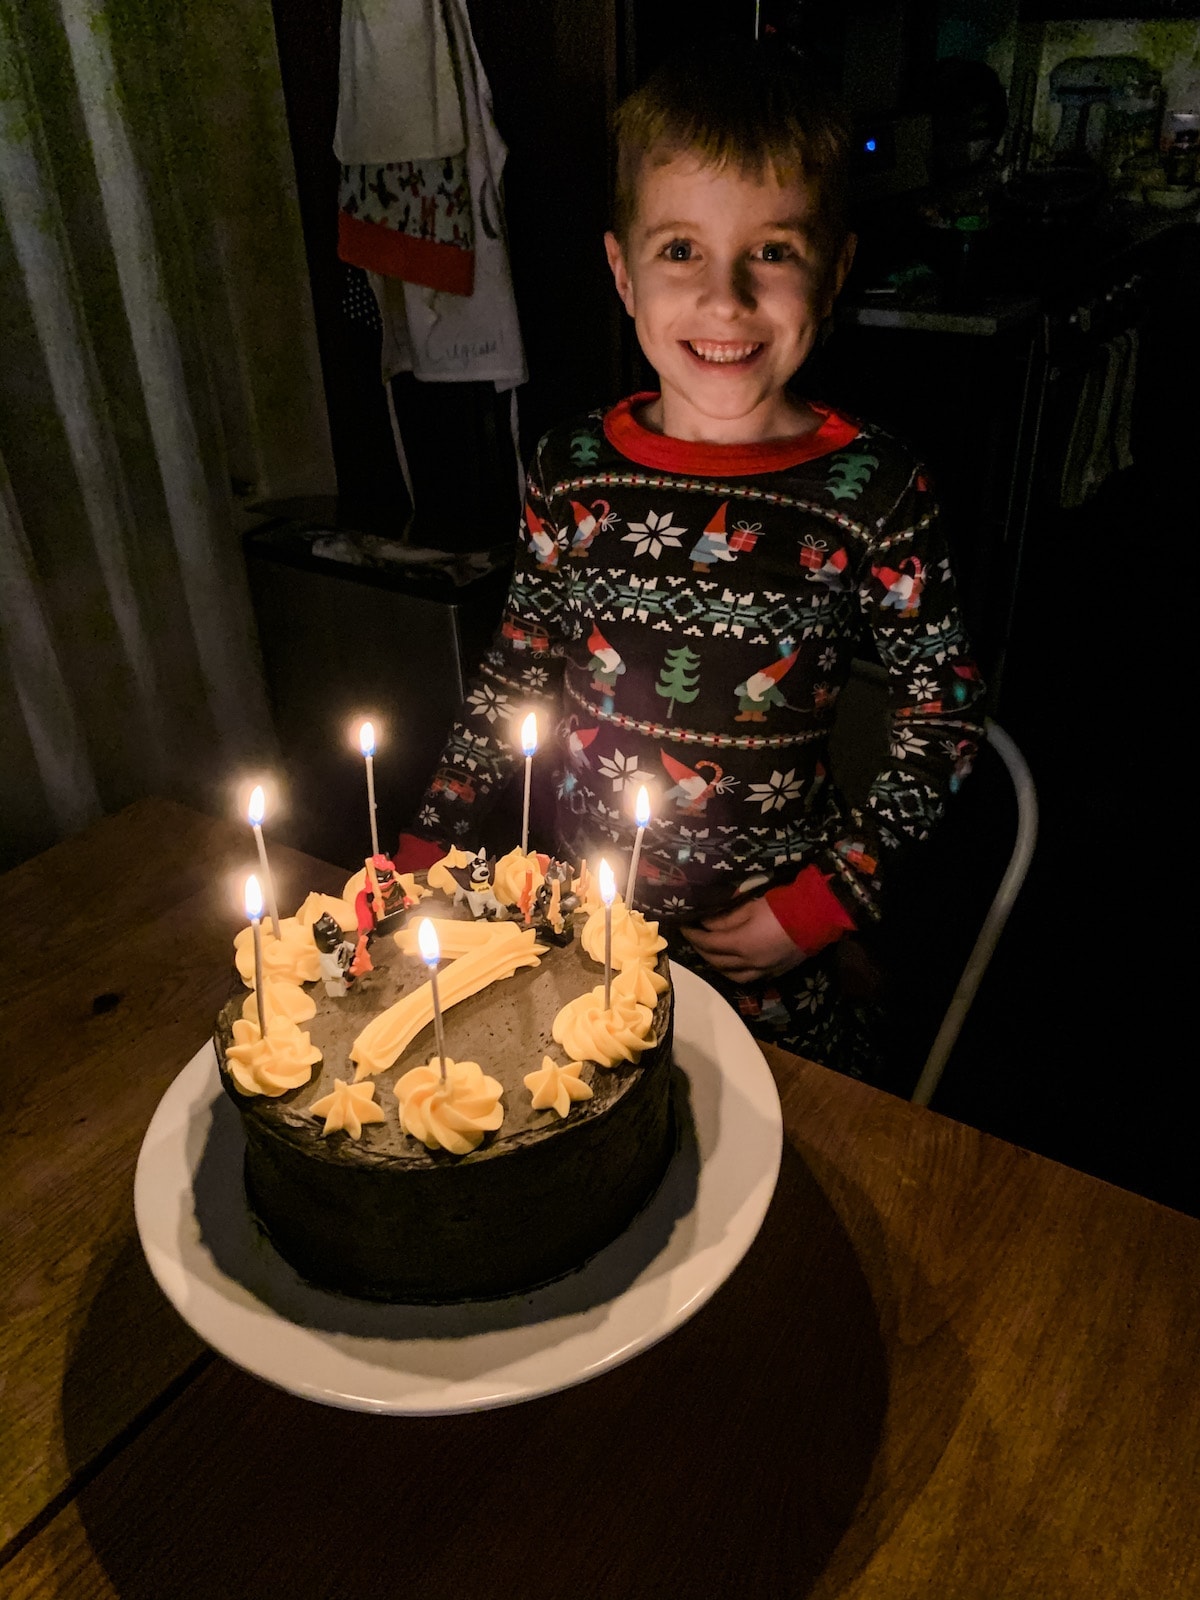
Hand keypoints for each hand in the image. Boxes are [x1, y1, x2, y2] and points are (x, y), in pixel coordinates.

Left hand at [680, 897, 803, 984]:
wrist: (816, 917)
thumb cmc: (782, 906)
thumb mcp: (749, 907)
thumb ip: (725, 918)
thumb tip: (705, 923)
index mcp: (741, 944)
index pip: (708, 943)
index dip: (693, 935)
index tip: (683, 927)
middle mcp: (749, 963)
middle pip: (716, 961)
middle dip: (700, 950)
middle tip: (693, 938)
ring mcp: (763, 970)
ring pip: (730, 974)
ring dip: (715, 964)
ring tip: (709, 953)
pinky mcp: (774, 972)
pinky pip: (746, 978)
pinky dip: (733, 972)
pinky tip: (731, 964)